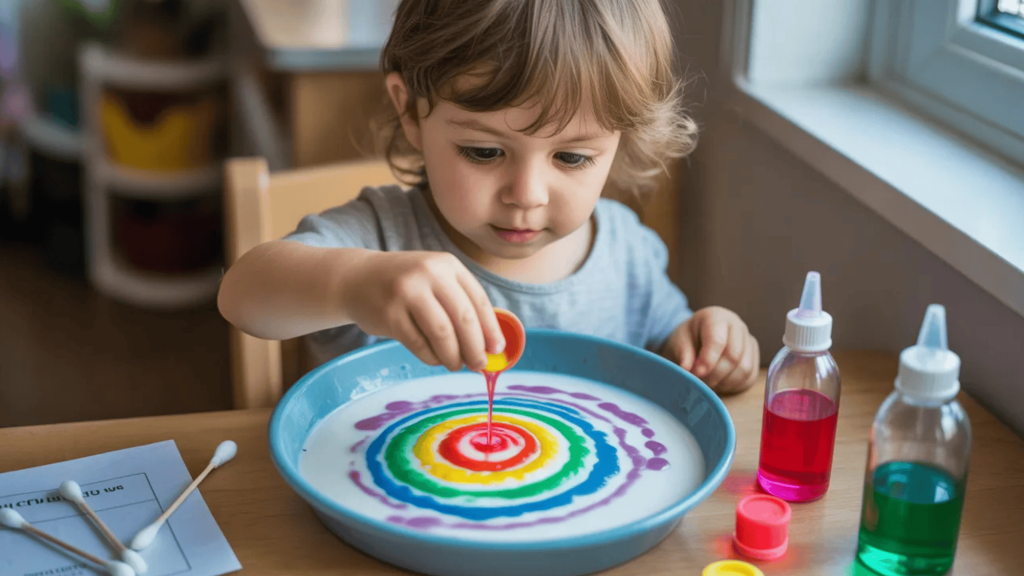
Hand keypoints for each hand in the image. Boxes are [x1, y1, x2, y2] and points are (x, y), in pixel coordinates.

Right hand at [344, 251, 504, 370]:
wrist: (357, 278)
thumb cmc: (405, 284)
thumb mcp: (434, 279)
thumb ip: (459, 302)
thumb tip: (490, 342)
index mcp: (447, 265)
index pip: (479, 300)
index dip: (491, 329)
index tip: (497, 350)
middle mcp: (429, 274)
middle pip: (464, 318)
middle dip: (476, 348)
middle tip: (479, 365)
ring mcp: (407, 293)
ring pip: (443, 334)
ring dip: (454, 356)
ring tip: (456, 365)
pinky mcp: (390, 315)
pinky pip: (419, 344)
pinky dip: (431, 357)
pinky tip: (435, 358)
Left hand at [662, 306, 758, 393]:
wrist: (698, 339)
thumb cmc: (688, 338)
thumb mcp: (679, 341)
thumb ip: (683, 352)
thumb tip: (687, 367)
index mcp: (717, 317)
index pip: (718, 340)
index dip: (707, 360)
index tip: (696, 373)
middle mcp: (738, 326)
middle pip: (734, 356)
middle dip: (715, 374)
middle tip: (700, 381)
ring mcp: (749, 342)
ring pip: (744, 369)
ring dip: (724, 382)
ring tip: (708, 382)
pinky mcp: (754, 358)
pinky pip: (749, 377)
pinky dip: (733, 385)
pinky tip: (719, 382)